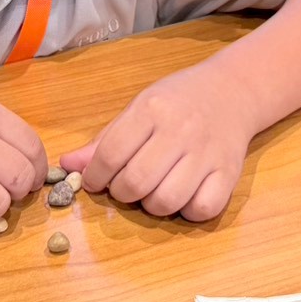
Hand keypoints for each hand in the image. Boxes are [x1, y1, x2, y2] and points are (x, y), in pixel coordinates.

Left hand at [59, 72, 253, 220]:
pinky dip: (187, 211)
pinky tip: (183, 196)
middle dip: (122, 193)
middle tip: (126, 186)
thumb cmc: (178, 101)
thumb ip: (105, 140)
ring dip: (152, 205)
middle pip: (137, 182)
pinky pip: (202, 209)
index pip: (111, 153)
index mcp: (152, 110)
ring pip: (167, 201)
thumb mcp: (139, 109)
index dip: (95, 176)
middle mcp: (180, 130)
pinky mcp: (229, 173)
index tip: (95, 181)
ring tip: (153, 190)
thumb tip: (67, 165)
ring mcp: (207, 153)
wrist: (233, 91)